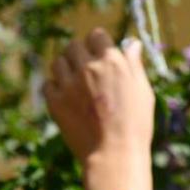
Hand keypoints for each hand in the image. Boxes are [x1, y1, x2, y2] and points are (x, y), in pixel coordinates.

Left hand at [44, 29, 154, 166]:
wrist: (114, 154)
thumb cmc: (135, 124)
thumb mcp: (142, 91)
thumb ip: (134, 64)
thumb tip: (131, 44)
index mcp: (111, 61)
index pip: (97, 35)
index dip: (98, 43)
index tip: (100, 54)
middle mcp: (87, 67)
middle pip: (74, 45)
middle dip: (79, 54)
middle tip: (86, 70)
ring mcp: (68, 84)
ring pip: (58, 62)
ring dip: (65, 68)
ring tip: (75, 84)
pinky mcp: (55, 102)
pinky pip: (47, 84)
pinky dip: (54, 88)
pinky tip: (65, 98)